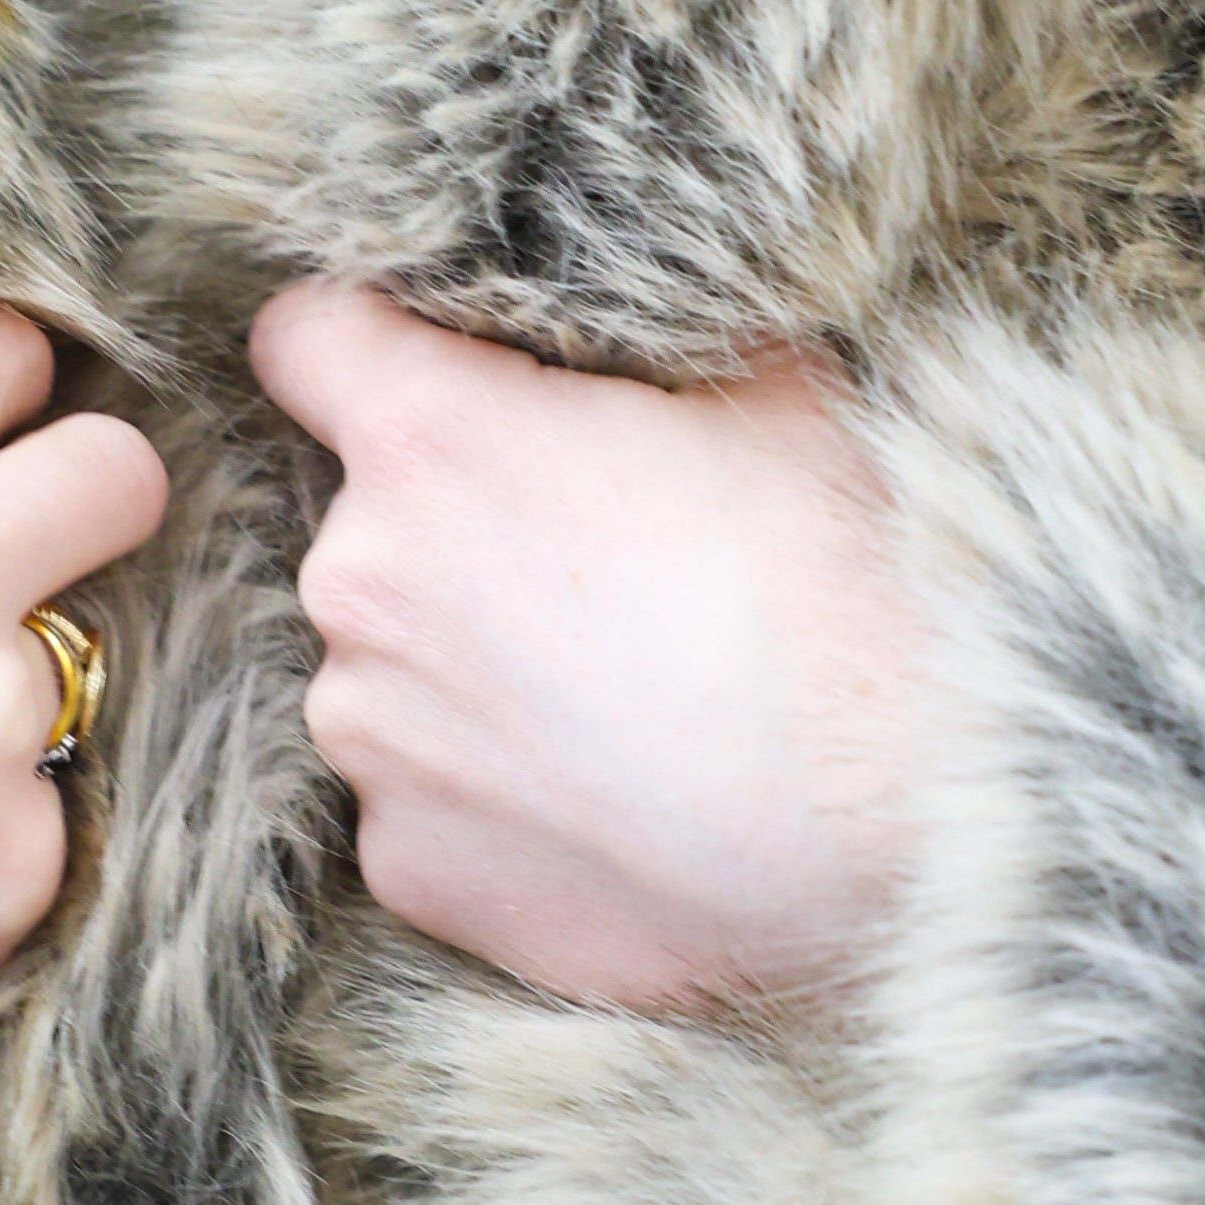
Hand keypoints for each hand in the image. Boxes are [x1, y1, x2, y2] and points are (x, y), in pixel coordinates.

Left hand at [248, 282, 926, 1011]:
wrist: (898, 817)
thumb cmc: (840, 586)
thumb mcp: (775, 394)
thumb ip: (658, 354)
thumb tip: (654, 339)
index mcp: (429, 439)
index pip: (306, 338)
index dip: (369, 348)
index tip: (430, 377)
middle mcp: (360, 582)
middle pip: (370, 528)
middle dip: (460, 542)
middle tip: (602, 580)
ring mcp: (372, 736)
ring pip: (391, 678)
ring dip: (470, 683)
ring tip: (618, 713)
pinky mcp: (405, 866)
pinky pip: (425, 809)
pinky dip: (496, 807)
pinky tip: (611, 810)